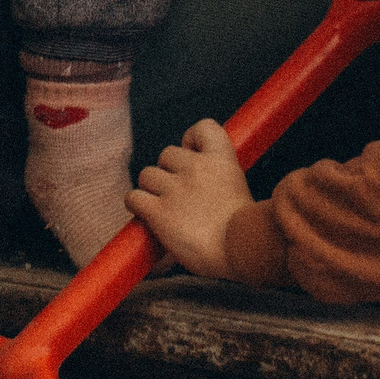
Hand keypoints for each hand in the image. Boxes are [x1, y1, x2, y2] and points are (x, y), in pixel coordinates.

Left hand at [128, 118, 251, 277]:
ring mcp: (175, 189)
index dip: (192, 139)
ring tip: (161, 208)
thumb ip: (219, 182)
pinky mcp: (159, 211)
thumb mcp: (239, 192)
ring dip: (150, 190)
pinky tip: (146, 218)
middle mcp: (196, 167)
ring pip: (146, 175)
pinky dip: (137, 206)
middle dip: (168, 172)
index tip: (193, 156)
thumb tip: (204, 192)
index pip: (203, 127)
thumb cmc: (245, 233)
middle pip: (166, 154)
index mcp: (222, 159)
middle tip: (177, 195)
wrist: (242, 251)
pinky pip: (134, 197)